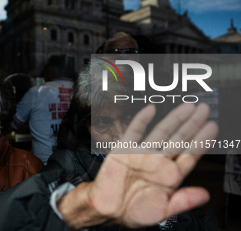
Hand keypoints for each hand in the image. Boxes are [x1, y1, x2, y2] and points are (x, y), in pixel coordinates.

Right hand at [58, 103, 217, 228]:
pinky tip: (151, 110)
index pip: (189, 154)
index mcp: (169, 175)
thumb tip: (205, 195)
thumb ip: (183, 201)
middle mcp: (158, 161)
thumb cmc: (133, 212)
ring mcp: (142, 153)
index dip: (201, 141)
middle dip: (192, 124)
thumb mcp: (162, 210)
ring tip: (187, 107)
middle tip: (204, 109)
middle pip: (179, 139)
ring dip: (174, 119)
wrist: (107, 210)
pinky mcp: (124, 149)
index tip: (212, 128)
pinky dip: (141, 120)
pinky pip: (134, 131)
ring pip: (161, 132)